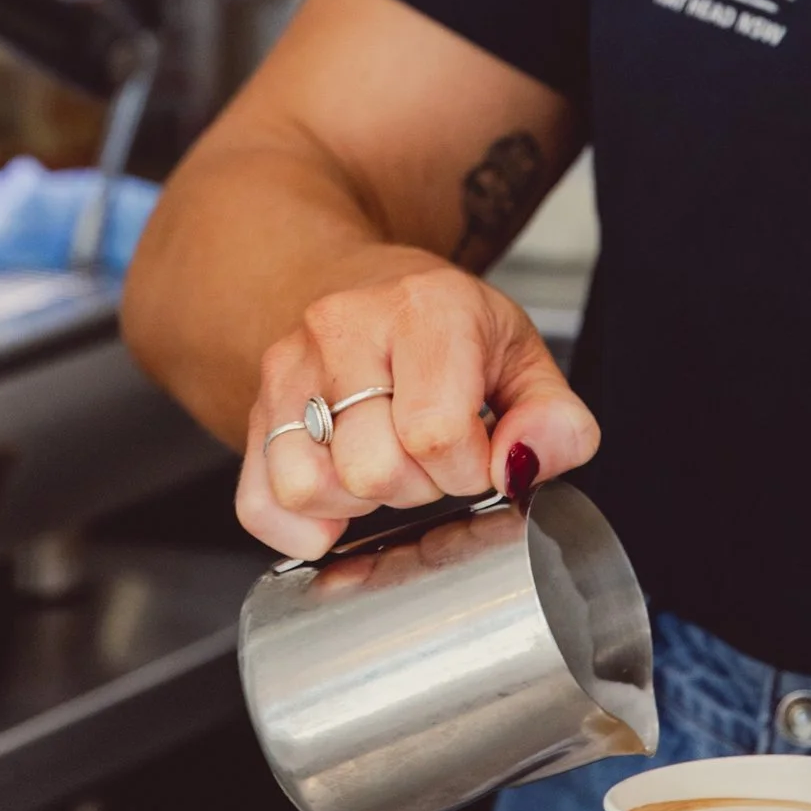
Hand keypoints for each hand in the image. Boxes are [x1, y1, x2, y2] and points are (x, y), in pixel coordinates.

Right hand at [236, 256, 598, 557]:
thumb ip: (554, 419)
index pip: (435, 434)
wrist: (364, 286)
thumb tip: (525, 464)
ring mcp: (289, 368)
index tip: (476, 452)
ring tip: (384, 462)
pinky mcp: (256, 408)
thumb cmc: (446, 327)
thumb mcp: (522, 355)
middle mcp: (343, 328)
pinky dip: (300, 524)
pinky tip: (339, 499)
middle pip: (371, 469)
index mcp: (424, 309)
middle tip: (429, 457)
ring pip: (308, 488)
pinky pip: (259, 503)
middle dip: (415, 487)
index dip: (467, 469)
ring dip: (357, 503)